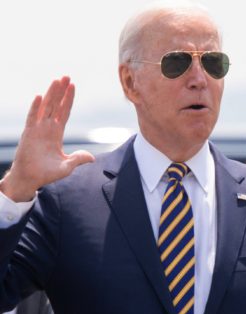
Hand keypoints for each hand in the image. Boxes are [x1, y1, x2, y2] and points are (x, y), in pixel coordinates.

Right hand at [0, 77, 94, 201]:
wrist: (30, 180)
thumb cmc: (47, 173)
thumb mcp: (67, 166)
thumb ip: (78, 159)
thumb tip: (92, 157)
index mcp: (57, 133)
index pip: (65, 112)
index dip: (69, 100)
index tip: (73, 86)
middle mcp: (47, 128)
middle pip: (56, 105)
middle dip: (61, 91)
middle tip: (66, 76)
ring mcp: (37, 129)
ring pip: (45, 107)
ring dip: (51, 94)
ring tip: (57, 80)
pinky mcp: (28, 134)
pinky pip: (32, 118)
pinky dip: (35, 108)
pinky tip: (39, 97)